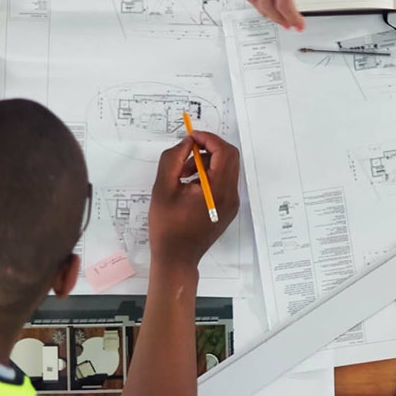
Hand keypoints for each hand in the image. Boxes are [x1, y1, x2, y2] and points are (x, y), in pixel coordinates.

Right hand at [147, 131, 239, 269]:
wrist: (176, 258)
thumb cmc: (167, 227)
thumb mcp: (163, 188)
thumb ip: (173, 159)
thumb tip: (186, 143)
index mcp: (218, 190)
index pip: (224, 152)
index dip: (208, 139)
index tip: (191, 137)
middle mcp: (231, 196)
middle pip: (229, 158)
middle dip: (207, 150)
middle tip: (186, 155)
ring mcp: (232, 204)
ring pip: (226, 170)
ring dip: (206, 164)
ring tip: (182, 175)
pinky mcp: (227, 209)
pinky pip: (223, 183)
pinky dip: (208, 177)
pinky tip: (188, 187)